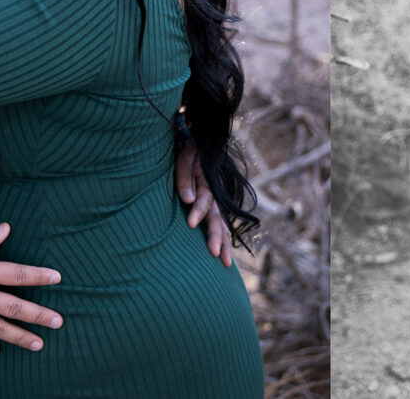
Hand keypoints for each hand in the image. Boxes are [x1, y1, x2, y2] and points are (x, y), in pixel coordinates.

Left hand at [176, 144, 232, 267]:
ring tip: (226, 263)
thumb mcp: (183, 159)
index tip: (190, 224)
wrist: (198, 145)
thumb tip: (187, 200)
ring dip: (224, 243)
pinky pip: (221, 224)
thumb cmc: (186, 153)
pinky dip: (224, 238)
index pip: (204, 199)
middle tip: (214, 254)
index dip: (198, 211)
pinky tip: (224, 253)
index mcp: (207, 181)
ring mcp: (216, 201)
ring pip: (222, 224)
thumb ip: (184, 178)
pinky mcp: (213, 206)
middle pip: (217, 217)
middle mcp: (215, 194)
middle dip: (216, 236)